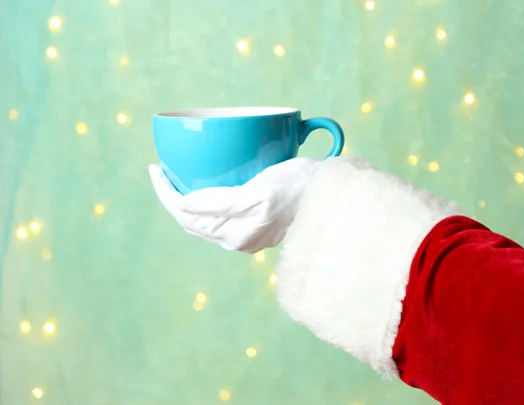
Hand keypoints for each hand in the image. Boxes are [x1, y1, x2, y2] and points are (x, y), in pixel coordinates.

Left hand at [148, 158, 318, 253]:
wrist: (330, 197)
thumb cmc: (298, 188)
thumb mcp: (256, 193)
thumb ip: (219, 204)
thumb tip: (183, 206)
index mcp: (235, 235)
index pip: (186, 215)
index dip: (165, 192)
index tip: (155, 168)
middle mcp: (238, 240)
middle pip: (191, 220)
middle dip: (172, 197)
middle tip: (163, 170)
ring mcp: (247, 236)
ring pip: (204, 221)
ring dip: (187, 202)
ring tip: (179, 178)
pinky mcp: (257, 228)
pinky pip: (220, 219)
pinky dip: (205, 204)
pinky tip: (205, 189)